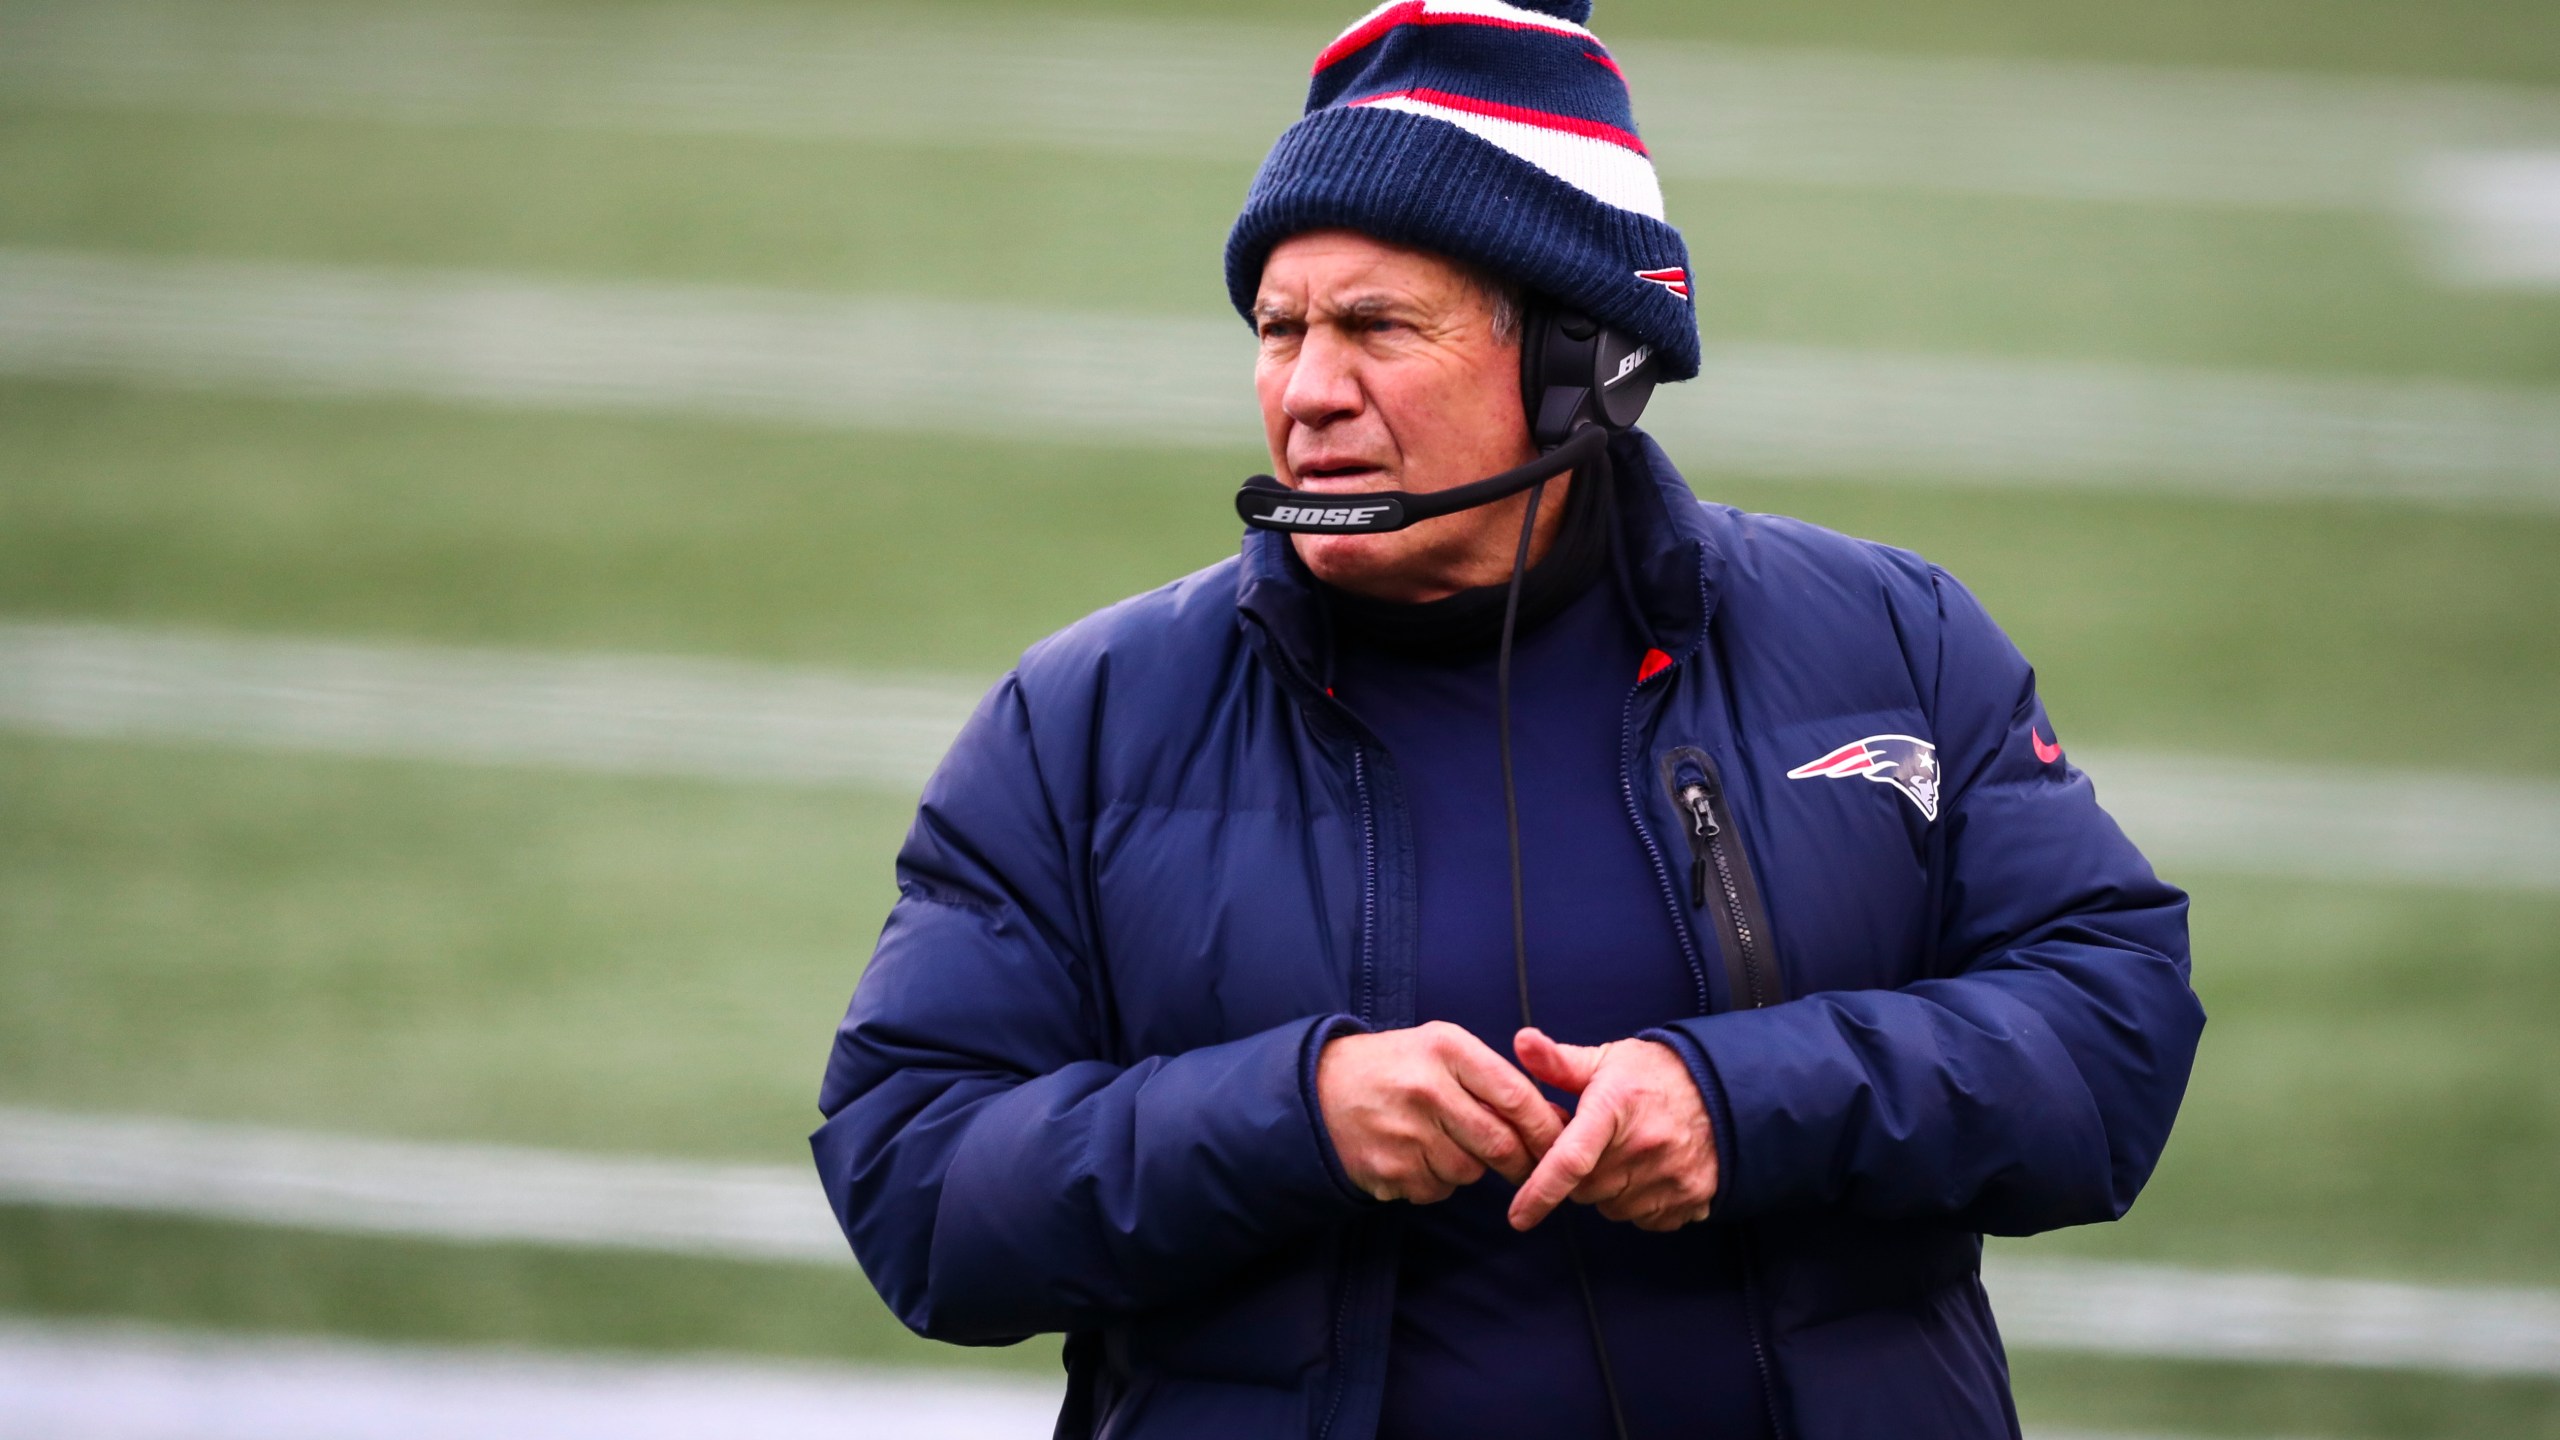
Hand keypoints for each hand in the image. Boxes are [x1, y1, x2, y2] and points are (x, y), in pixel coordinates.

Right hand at [1317, 1022, 1568, 1203]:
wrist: (1318, 1089)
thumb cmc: (1395, 1067)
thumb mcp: (1439, 1047)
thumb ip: (1488, 1077)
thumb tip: (1547, 1121)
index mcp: (1446, 1049)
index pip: (1516, 1095)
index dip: (1545, 1127)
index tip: (1561, 1143)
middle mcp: (1426, 1089)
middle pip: (1499, 1144)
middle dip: (1521, 1163)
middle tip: (1526, 1167)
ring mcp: (1405, 1133)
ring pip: (1470, 1171)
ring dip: (1470, 1167)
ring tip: (1443, 1142)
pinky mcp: (1389, 1169)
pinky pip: (1437, 1189)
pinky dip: (1437, 1181)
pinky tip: (1415, 1156)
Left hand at [1506, 1028, 1718, 1232]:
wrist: (1726, 1088)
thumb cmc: (1657, 1074)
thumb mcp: (1608, 1060)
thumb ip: (1559, 1061)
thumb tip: (1521, 1042)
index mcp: (1615, 1107)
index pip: (1570, 1158)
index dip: (1540, 1191)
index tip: (1518, 1216)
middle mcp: (1645, 1146)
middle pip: (1585, 1189)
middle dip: (1579, 1176)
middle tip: (1596, 1147)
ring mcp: (1672, 1176)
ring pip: (1613, 1207)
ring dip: (1609, 1191)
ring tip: (1627, 1154)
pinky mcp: (1692, 1198)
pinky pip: (1645, 1219)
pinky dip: (1639, 1203)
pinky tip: (1650, 1172)